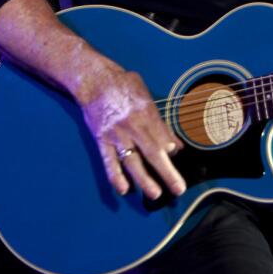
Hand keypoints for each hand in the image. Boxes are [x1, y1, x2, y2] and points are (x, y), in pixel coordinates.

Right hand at [79, 68, 185, 199]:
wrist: (94, 80)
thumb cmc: (123, 85)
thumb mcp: (146, 95)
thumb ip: (160, 121)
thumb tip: (176, 143)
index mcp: (146, 113)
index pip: (163, 137)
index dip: (171, 149)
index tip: (177, 157)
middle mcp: (132, 126)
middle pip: (152, 153)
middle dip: (167, 173)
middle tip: (178, 189)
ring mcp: (116, 135)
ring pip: (131, 161)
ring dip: (144, 180)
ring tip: (155, 194)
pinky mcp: (102, 140)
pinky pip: (109, 162)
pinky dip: (115, 177)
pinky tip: (123, 189)